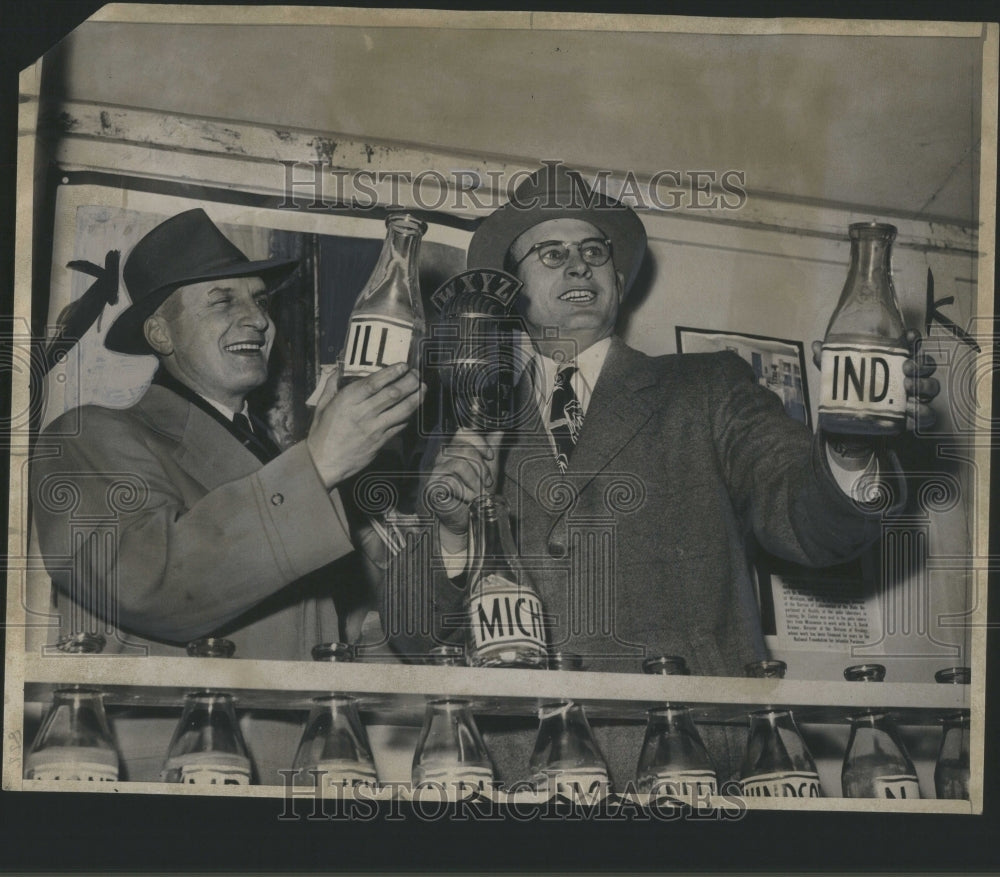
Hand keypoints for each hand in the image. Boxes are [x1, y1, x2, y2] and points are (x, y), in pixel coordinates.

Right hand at [306, 363, 424, 487]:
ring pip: (401, 410)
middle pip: (392, 393)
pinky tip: (414, 409)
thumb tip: (336, 370)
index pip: (374, 382)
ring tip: (423, 389)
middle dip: (409, 382)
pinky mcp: (381, 442)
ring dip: (415, 398)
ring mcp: (374, 428)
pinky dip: (408, 417)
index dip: (391, 372)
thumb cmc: (321, 433)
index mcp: (347, 400)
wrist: (324, 463)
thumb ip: (331, 387)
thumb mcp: (321, 407)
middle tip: (417, 374)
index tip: (403, 366)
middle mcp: (362, 412)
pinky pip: (399, 426)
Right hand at [422, 429, 501, 542]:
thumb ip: (491, 449)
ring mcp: (435, 470)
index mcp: (454, 449)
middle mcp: (441, 456)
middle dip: (482, 466)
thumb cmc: (476, 493)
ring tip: (479, 492)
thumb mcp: (488, 468)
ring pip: (459, 463)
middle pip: (464, 448)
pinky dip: (466, 491)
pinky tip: (470, 499)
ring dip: (475, 481)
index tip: (490, 456)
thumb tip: (499, 430)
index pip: (462, 432)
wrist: (467, 518)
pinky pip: (451, 481)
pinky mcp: (431, 486)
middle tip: (487, 482)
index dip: (479, 441)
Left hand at [811, 329, 938, 432]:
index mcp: (894, 363)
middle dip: (920, 363)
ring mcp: (914, 397)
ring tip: (908, 387)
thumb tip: (817, 346)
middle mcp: (909, 377)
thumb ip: (829, 363)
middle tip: (906, 367)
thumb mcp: (838, 379)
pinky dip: (924, 412)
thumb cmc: (850, 396)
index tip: (909, 336)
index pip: (912, 346)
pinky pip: (928, 415)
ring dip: (923, 385)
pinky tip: (912, 410)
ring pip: (931, 387)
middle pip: (926, 365)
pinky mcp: (913, 418)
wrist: (850, 429)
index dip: (914, 339)